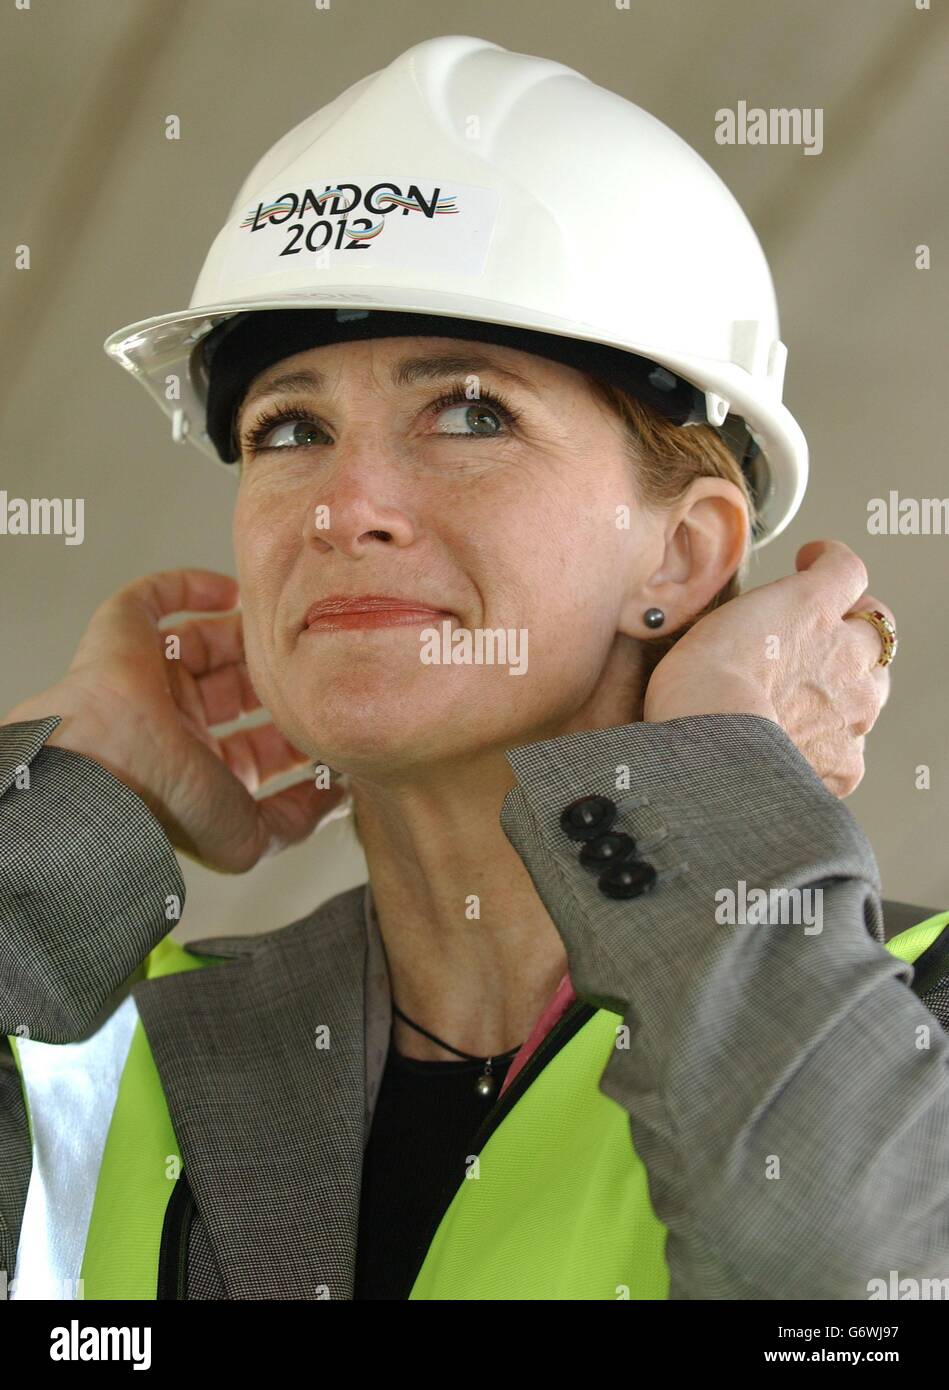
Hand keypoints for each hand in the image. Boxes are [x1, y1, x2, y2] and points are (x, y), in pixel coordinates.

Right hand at [3, 569, 344, 870]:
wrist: (105, 766)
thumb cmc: (167, 804)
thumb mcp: (248, 836)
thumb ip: (295, 820)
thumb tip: (336, 796)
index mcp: (195, 771)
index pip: (254, 747)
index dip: (291, 734)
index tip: (326, 718)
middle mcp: (171, 725)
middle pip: (234, 690)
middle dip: (274, 680)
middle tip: (311, 666)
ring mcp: (147, 679)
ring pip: (203, 644)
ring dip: (243, 635)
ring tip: (283, 627)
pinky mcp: (122, 636)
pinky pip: (153, 598)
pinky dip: (191, 587)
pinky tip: (233, 592)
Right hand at [642, 539, 894, 797]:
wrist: (713, 751)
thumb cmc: (701, 683)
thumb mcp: (721, 616)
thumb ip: (757, 606)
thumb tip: (766, 607)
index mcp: (814, 608)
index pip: (845, 569)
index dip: (827, 562)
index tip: (812, 562)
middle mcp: (848, 656)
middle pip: (874, 634)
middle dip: (850, 635)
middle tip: (815, 643)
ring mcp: (854, 712)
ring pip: (866, 693)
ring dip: (842, 691)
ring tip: (797, 705)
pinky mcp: (845, 763)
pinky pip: (846, 749)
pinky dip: (825, 745)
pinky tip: (790, 747)